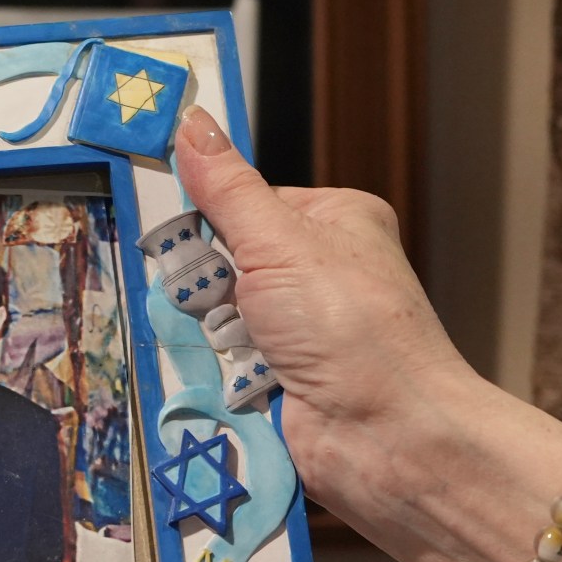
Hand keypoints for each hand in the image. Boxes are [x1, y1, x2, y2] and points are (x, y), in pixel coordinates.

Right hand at [173, 107, 480, 520]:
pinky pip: (219, 365)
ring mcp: (298, 330)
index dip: (207, 217)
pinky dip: (217, 374)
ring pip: (214, 316)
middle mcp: (318, 274)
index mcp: (333, 223)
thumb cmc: (357, 331)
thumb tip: (193, 123)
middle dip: (206, 284)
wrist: (387, 438)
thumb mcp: (282, 242)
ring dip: (211, 335)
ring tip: (234, 349)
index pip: (243, 201)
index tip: (174, 229)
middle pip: (222, 261)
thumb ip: (228, 188)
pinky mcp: (277, 380)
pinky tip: (230, 380)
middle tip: (218, 300)